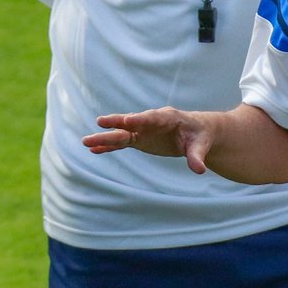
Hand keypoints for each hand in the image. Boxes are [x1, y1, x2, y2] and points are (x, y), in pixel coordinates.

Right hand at [86, 109, 216, 173]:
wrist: (196, 132)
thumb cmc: (200, 135)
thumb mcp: (201, 144)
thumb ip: (197, 156)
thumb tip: (199, 170)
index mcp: (167, 117)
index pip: (152, 117)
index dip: (140, 119)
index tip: (128, 120)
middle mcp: (150, 122)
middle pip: (130, 123)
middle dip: (115, 123)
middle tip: (99, 122)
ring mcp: (142, 131)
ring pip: (121, 133)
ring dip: (105, 137)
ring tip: (86, 141)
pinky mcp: (139, 140)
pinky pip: (121, 144)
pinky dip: (108, 147)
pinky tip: (93, 150)